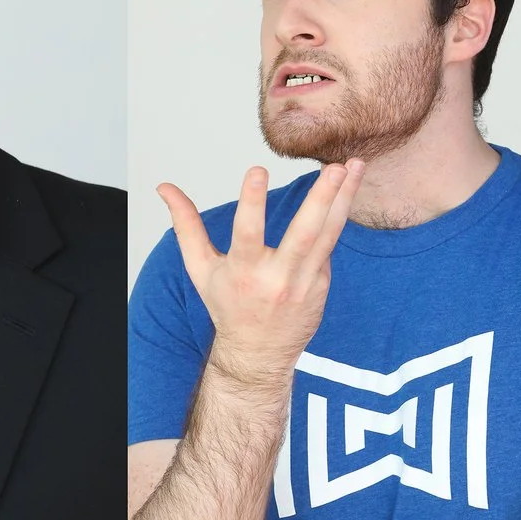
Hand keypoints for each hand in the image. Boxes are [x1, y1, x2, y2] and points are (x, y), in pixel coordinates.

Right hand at [158, 157, 363, 402]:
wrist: (259, 353)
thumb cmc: (228, 306)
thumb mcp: (201, 268)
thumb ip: (186, 225)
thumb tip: (165, 187)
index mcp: (244, 271)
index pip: (247, 232)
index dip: (251, 201)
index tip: (257, 169)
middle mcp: (278, 278)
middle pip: (305, 234)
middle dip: (323, 198)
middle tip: (337, 167)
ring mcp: (305, 283)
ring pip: (328, 235)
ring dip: (344, 198)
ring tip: (356, 166)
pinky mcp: (321, 285)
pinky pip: (328, 245)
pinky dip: (335, 217)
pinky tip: (345, 191)